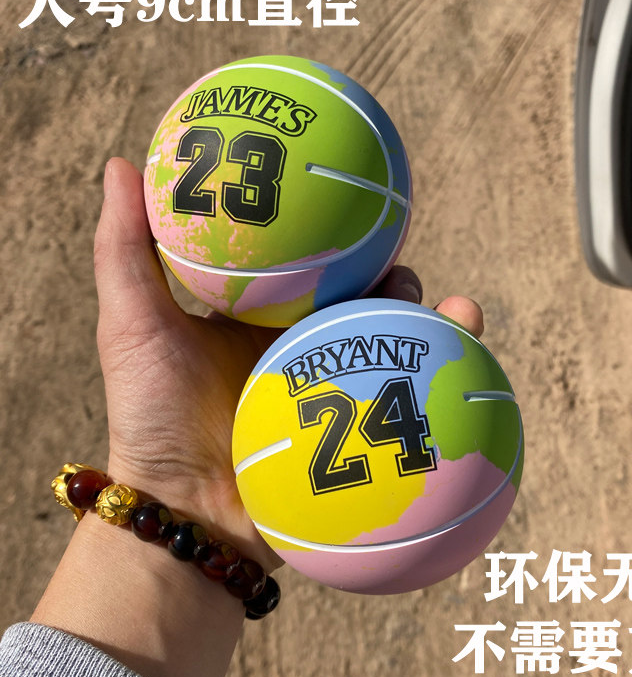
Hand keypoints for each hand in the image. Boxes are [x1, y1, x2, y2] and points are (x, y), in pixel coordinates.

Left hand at [94, 158, 483, 569]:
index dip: (338, 231)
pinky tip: (466, 352)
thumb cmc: (150, 417)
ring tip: (458, 311)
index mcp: (263, 316)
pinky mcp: (359, 431)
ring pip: (396, 343)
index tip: (360, 200)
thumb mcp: (132, 324)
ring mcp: (335, 389)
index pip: (311, 263)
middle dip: (394, 277)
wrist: (185, 513)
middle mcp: (303, 347)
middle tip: (403, 262)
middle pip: (363, 299)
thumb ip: (126, 249)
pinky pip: (410, 398)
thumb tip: (121, 164)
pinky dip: (447, 376)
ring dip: (433, 322)